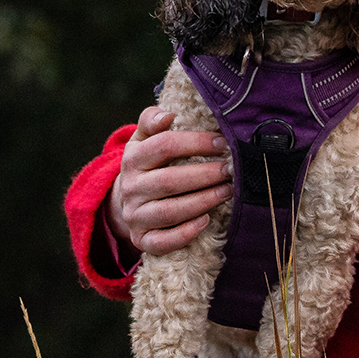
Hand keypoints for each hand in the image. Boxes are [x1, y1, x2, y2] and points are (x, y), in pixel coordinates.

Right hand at [107, 105, 230, 257]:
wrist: (127, 202)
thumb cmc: (147, 165)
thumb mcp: (144, 140)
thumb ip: (151, 121)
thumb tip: (168, 116)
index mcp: (132, 159)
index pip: (163, 146)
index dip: (195, 143)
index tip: (222, 143)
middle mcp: (130, 188)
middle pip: (169, 181)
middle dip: (205, 175)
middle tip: (231, 170)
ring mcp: (135, 216)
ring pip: (169, 212)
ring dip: (202, 201)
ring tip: (227, 192)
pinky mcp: (141, 240)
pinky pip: (163, 242)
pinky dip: (185, 233)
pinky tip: (206, 221)